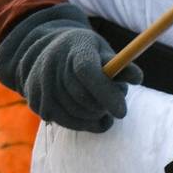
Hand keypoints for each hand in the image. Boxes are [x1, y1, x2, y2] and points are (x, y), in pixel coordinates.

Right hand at [0, 3, 136, 133]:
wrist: (46, 50)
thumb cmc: (85, 52)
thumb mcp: (103, 52)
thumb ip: (121, 67)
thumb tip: (138, 78)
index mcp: (75, 49)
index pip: (87, 72)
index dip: (105, 93)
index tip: (122, 113)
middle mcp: (53, 64)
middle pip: (82, 98)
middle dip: (103, 107)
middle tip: (115, 107)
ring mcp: (40, 83)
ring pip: (74, 114)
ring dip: (93, 117)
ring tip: (102, 109)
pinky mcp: (34, 100)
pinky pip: (63, 122)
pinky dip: (80, 123)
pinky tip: (86, 114)